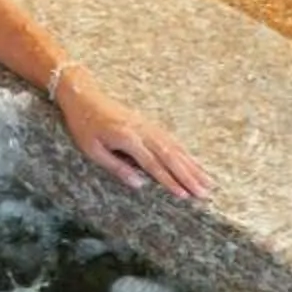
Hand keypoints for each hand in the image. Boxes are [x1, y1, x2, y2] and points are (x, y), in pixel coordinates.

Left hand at [53, 69, 212, 200]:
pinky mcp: (149, 124)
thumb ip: (116, 167)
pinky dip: (185, 153)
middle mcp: (142, 131)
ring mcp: (148, 126)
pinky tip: (195, 164)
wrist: (84, 96)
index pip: (153, 164)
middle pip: (170, 156)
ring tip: (208, 182)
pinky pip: (171, 140)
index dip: (169, 180)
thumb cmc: (84, 125)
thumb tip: (139, 185)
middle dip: (188, 176)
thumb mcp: (92, 150)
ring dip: (192, 166)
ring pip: (175, 148)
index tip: (184, 195)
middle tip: (204, 193)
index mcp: (127, 138)